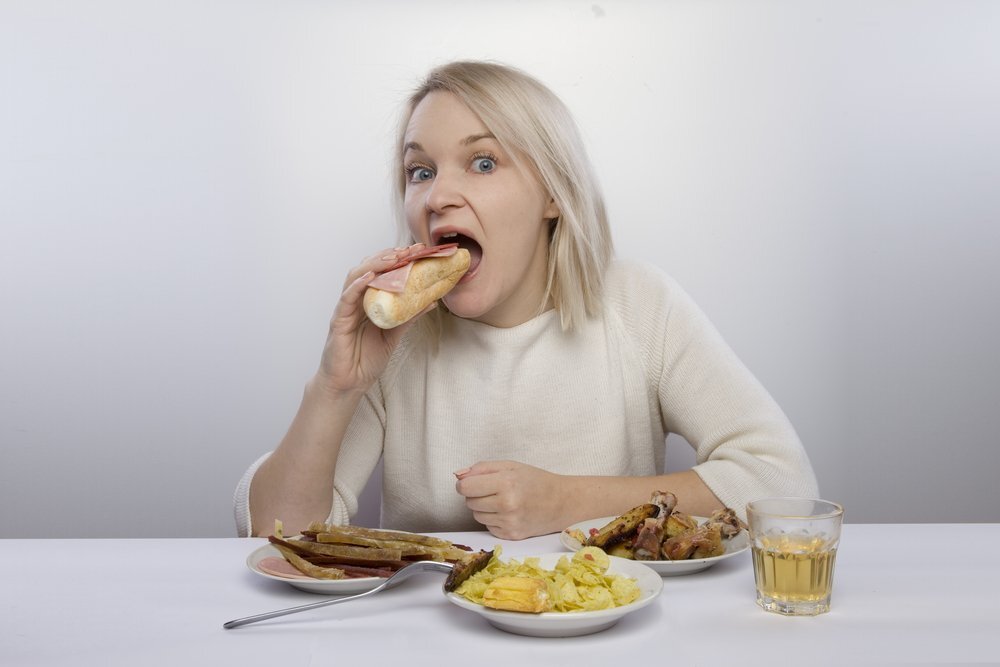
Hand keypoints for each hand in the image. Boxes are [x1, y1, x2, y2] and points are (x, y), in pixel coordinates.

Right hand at [315, 243, 429, 394]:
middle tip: (410, 250)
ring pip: (356, 277)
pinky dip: (357, 285)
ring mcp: (346, 308)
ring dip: (374, 264)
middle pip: (369, 268)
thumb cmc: (367, 358)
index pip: (382, 272)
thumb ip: (408, 317)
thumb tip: (431, 301)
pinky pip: (346, 298)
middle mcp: (356, 300)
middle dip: (389, 256)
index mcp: (369, 301)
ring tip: (393, 258)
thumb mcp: (394, 334)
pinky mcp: (338, 320)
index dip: (399, 259)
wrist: (350, 383)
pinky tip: (369, 277)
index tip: (418, 251)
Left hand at [454, 461, 569, 539]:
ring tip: (502, 501)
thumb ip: (481, 468)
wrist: (561, 503)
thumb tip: (458, 476)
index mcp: (506, 482)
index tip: (471, 482)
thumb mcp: (510, 465)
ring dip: (483, 508)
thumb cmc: (535, 481)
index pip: (466, 487)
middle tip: (494, 490)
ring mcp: (509, 522)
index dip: (464, 484)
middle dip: (476, 495)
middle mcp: (507, 504)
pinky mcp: (511, 535)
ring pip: (476, 516)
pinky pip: (487, 526)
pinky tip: (508, 512)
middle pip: (469, 502)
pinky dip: (493, 519)